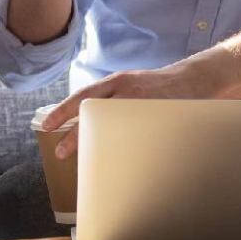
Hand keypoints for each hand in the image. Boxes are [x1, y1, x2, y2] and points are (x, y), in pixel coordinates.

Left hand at [38, 64, 210, 158]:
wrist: (193, 79)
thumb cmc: (156, 86)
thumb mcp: (129, 84)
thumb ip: (110, 98)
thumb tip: (84, 118)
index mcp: (117, 81)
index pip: (83, 96)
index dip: (63, 111)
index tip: (47, 125)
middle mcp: (126, 90)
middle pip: (93, 112)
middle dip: (75, 134)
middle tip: (60, 152)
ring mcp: (142, 104)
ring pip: (112, 126)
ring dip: (97, 144)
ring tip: (86, 159)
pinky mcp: (155, 117)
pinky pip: (136, 136)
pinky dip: (124, 148)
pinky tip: (117, 160)